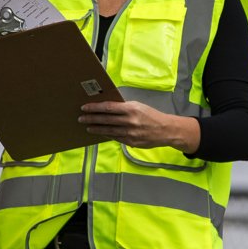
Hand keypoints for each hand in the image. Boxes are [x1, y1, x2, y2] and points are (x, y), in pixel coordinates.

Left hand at [80, 100, 199, 152]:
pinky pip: (115, 138)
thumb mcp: (138, 106)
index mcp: (131, 109)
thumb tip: (107, 107)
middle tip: (81, 118)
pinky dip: (106, 135)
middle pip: (105, 119)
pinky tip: (100, 133)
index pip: (108, 107)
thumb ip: (123, 107)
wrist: (166, 130)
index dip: (95, 108)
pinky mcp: (131, 142)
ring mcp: (130, 133)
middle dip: (91, 118)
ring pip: (108, 131)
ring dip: (96, 129)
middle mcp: (130, 121)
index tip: (85, 107)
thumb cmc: (151, 116)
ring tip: (87, 127)